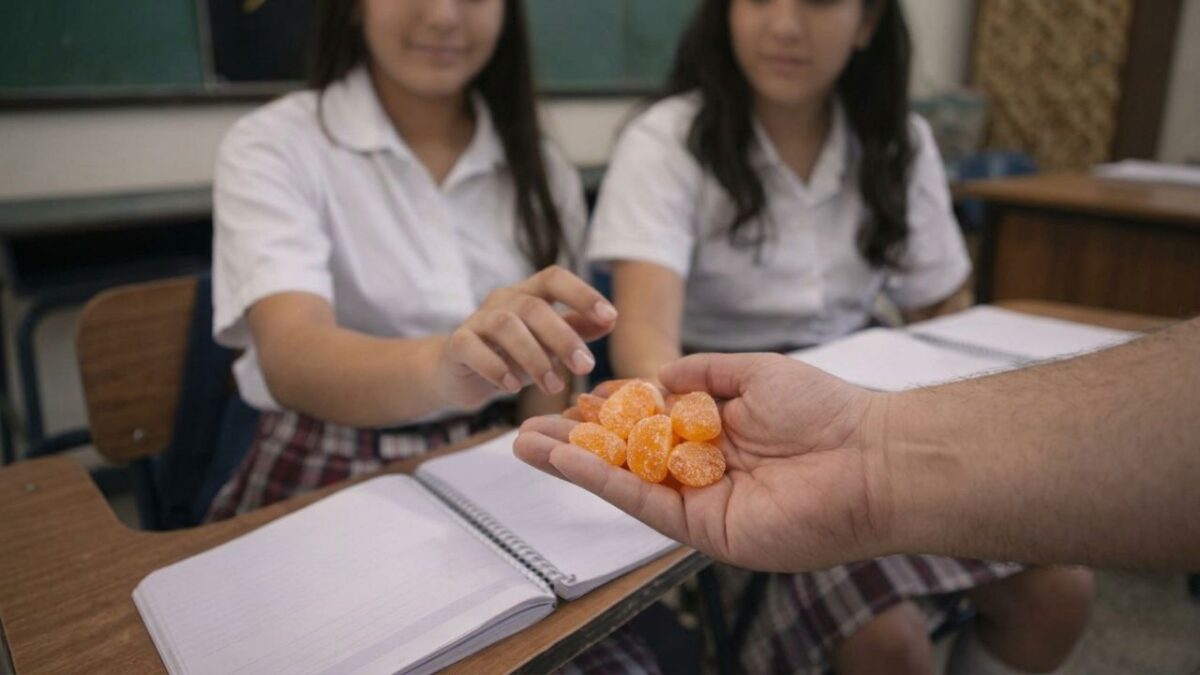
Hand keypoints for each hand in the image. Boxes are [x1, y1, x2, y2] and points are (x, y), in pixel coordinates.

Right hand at [435, 266, 616, 408]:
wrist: (461, 373)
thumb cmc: (512, 355)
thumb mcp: (548, 342)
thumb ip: (577, 329)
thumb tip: (612, 320)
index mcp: (529, 293)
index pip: (555, 278)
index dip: (582, 293)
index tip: (609, 316)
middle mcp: (502, 299)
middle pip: (534, 306)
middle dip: (563, 337)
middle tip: (585, 367)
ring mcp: (476, 319)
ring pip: (506, 326)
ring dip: (534, 357)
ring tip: (553, 386)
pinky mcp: (457, 344)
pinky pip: (473, 348)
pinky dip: (496, 368)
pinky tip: (513, 387)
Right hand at [515, 353, 893, 571]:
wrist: (868, 461)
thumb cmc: (824, 412)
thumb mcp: (754, 371)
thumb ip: (703, 373)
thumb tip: (658, 374)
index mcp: (717, 432)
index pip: (649, 422)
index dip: (612, 410)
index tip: (578, 395)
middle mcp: (702, 469)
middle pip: (626, 455)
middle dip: (577, 440)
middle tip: (529, 426)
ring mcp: (699, 501)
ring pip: (622, 481)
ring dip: (572, 463)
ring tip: (524, 442)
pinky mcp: (700, 529)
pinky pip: (639, 503)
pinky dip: (599, 481)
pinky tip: (563, 460)